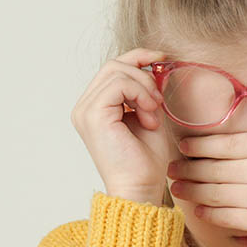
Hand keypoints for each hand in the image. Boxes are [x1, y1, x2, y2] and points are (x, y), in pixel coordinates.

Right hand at [70, 47, 176, 205]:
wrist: (140, 189)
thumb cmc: (145, 161)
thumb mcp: (148, 114)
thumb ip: (145, 90)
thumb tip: (154, 64)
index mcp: (94, 107)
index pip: (112, 68)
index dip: (138, 57)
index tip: (162, 59)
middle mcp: (84, 107)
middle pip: (113, 65)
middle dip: (143, 74)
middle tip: (159, 101)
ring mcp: (85, 110)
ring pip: (116, 71)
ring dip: (144, 89)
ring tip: (153, 114)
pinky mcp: (92, 115)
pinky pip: (119, 84)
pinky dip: (140, 96)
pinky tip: (148, 118)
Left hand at [166, 84, 246, 246]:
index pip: (229, 142)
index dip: (203, 144)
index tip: (186, 145)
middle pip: (215, 166)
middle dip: (189, 167)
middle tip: (171, 168)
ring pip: (214, 190)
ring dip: (191, 189)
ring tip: (176, 188)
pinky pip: (224, 214)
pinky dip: (208, 212)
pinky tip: (197, 211)